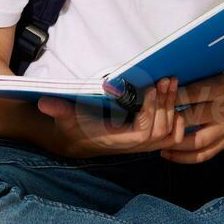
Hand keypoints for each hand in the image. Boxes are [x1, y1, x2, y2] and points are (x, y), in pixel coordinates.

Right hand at [37, 77, 184, 158]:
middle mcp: (134, 145)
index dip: (150, 111)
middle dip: (166, 103)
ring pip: (171, 133)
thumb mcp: (64, 118)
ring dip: (173, 107)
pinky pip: (173, 136)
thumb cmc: (74, 128)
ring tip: (171, 83)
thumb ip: (58, 110)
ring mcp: (144, 144)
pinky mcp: (150, 139)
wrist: (79, 142)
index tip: (151, 87)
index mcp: (117, 140)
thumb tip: (44, 103)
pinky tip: (173, 100)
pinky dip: (179, 120)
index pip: (143, 132)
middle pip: (161, 130)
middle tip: (166, 78)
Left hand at [159, 73, 223, 164]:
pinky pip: (204, 154)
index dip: (170, 96)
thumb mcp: (215, 71)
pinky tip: (169, 154)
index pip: (190, 93)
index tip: (153, 96)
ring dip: (174, 144)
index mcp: (220, 88)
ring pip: (196, 141)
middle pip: (191, 118)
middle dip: (168, 120)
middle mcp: (223, 110)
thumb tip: (163, 81)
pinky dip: (185, 158)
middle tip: (149, 121)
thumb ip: (193, 78)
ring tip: (156, 142)